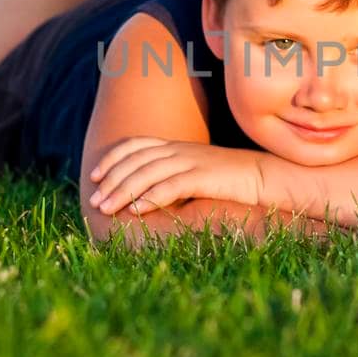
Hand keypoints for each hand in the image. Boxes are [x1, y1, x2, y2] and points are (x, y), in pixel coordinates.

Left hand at [87, 137, 264, 215]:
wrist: (263, 177)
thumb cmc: (228, 181)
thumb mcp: (195, 173)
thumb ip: (171, 177)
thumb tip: (142, 196)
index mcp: (176, 146)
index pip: (135, 145)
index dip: (112, 158)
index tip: (93, 175)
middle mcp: (180, 149)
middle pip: (136, 160)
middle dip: (111, 180)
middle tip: (95, 200)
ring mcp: (191, 161)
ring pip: (147, 172)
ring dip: (123, 191)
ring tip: (107, 209)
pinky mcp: (204, 176)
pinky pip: (170, 186)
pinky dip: (149, 198)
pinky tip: (135, 211)